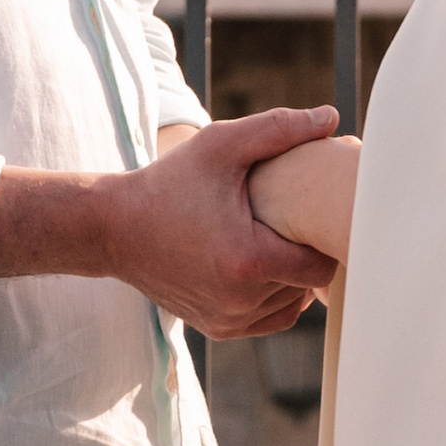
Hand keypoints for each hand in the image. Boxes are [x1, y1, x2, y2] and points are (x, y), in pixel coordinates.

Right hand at [97, 108, 340, 335]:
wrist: (114, 228)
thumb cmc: (170, 183)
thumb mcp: (220, 145)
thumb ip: (279, 129)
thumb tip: (331, 117)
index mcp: (248, 262)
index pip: (322, 267)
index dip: (328, 239)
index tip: (321, 212)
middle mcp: (240, 301)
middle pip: (308, 286)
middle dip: (311, 253)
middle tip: (305, 219)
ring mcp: (228, 321)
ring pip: (291, 306)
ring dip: (293, 277)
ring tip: (284, 238)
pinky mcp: (217, 329)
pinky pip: (269, 320)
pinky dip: (275, 296)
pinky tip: (268, 264)